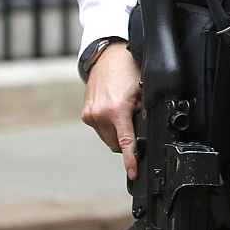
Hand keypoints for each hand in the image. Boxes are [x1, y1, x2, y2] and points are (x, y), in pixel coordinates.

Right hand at [80, 43, 141, 179]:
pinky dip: (108, 126)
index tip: (133, 172)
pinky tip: (114, 111)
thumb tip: (143, 133)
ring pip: (107, 138)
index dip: (130, 160)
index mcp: (117, 111)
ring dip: (116, 133)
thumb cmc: (128, 71)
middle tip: (134, 123)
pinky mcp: (85, 114)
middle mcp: (100, 115)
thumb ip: (142, 114)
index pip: (126, 143)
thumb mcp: (142, 92)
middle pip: (116, 144)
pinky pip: (100, 129)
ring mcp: (90, 115)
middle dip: (126, 140)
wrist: (107, 57)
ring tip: (123, 114)